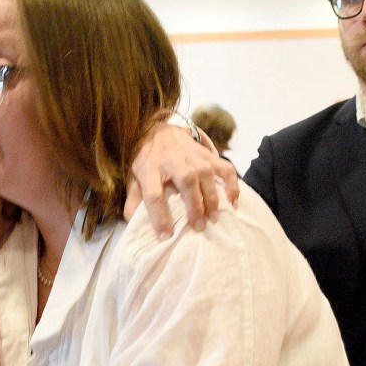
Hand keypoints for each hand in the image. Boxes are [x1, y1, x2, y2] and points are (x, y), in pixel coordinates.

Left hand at [125, 119, 239, 238]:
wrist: (155, 130)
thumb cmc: (145, 161)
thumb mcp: (133, 179)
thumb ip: (134, 200)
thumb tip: (134, 223)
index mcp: (148, 168)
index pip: (153, 194)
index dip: (159, 217)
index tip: (165, 236)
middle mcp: (171, 159)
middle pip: (186, 181)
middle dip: (194, 206)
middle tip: (199, 226)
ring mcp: (191, 154)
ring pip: (206, 174)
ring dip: (212, 198)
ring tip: (213, 218)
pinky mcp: (207, 153)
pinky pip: (224, 167)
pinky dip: (231, 184)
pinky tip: (231, 201)